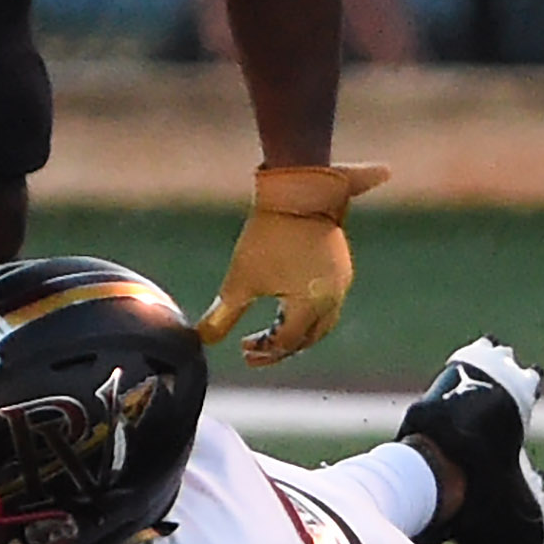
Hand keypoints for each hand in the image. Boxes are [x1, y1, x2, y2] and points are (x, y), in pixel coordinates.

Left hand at [197, 163, 389, 364]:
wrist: (297, 192)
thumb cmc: (267, 236)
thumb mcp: (240, 279)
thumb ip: (223, 314)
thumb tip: (202, 339)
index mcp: (311, 306)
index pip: (288, 343)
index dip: (264, 351)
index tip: (243, 349)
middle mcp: (332, 299)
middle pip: (309, 337)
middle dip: (281, 347)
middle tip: (256, 349)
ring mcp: (341, 282)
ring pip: (321, 322)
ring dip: (297, 332)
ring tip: (270, 332)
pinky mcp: (339, 266)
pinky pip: (327, 301)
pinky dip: (307, 312)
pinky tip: (286, 305)